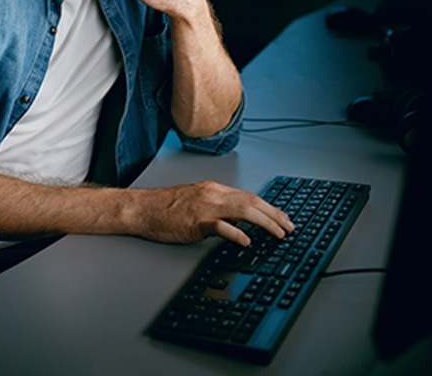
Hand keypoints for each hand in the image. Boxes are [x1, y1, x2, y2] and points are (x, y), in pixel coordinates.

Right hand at [129, 181, 294, 246]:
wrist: (141, 208)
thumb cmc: (164, 208)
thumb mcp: (195, 201)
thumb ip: (217, 208)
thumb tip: (239, 222)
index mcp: (213, 189)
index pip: (249, 196)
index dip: (269, 207)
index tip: (283, 218)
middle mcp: (212, 194)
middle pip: (251, 201)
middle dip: (274, 215)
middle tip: (290, 227)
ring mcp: (205, 207)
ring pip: (243, 211)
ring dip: (265, 223)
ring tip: (279, 234)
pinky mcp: (196, 221)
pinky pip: (221, 227)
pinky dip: (237, 234)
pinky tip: (247, 242)